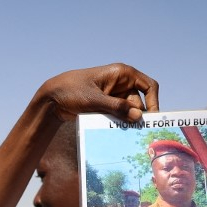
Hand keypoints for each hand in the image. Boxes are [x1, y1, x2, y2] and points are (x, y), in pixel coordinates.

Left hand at [38, 64, 159, 122]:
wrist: (52, 97)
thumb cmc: (72, 91)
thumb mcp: (94, 100)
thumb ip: (117, 108)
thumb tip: (138, 116)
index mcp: (122, 74)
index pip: (148, 86)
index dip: (153, 102)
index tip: (151, 119)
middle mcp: (121, 83)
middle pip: (139, 103)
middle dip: (136, 117)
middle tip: (133, 133)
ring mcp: (114, 95)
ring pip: (129, 112)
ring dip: (125, 122)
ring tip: (120, 133)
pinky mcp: (107, 106)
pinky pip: (119, 116)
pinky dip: (118, 123)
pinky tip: (114, 132)